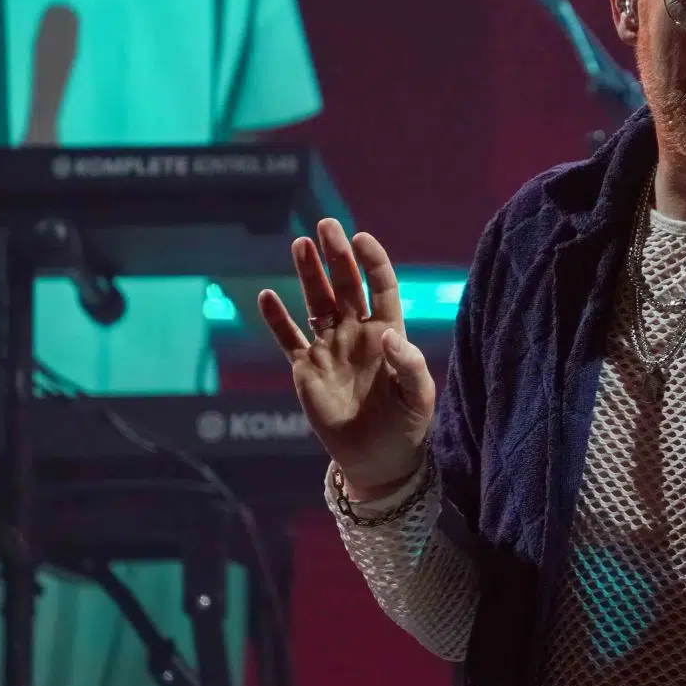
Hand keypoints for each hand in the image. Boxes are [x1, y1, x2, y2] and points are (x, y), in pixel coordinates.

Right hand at [258, 220, 435, 498]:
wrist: (378, 459)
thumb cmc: (407, 425)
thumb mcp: (419, 398)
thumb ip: (410, 366)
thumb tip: (391, 337)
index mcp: (388, 333)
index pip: (381, 288)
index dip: (372, 262)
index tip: (361, 239)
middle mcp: (358, 333)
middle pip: (346, 286)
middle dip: (336, 257)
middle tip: (326, 226)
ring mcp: (330, 348)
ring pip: (317, 303)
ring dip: (308, 275)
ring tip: (299, 244)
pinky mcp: (306, 369)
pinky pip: (289, 339)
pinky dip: (277, 319)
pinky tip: (266, 296)